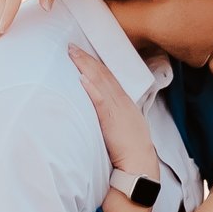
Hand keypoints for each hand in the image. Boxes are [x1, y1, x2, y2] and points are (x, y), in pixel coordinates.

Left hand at [68, 39, 161, 183]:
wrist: (140, 165)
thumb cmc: (131, 151)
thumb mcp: (125, 127)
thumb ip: (114, 116)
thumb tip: (101, 110)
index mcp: (126, 103)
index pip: (110, 78)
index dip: (96, 65)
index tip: (83, 54)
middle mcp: (123, 102)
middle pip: (104, 75)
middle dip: (88, 59)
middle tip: (72, 47)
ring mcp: (118, 109)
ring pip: (102, 82)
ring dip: (86, 67)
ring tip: (74, 54)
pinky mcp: (112, 120)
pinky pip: (101, 100)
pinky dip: (92, 88)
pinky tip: (83, 78)